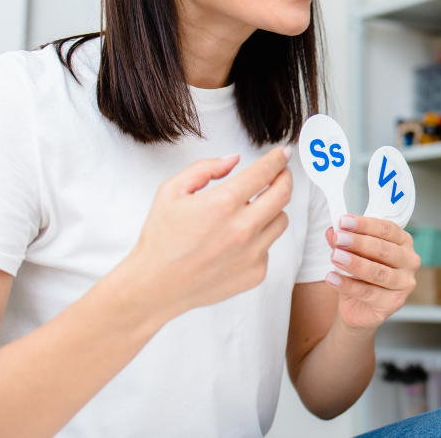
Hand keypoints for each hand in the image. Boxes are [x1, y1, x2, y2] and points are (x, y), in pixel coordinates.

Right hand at [125, 147, 292, 320]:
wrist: (156, 286)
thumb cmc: (161, 239)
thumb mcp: (171, 191)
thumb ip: (205, 168)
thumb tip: (234, 159)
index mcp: (223, 203)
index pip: (265, 172)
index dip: (278, 159)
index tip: (283, 153)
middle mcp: (243, 228)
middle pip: (283, 194)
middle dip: (284, 178)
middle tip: (280, 174)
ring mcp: (252, 253)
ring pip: (281, 220)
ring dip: (272, 210)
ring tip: (251, 211)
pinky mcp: (256, 273)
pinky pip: (269, 247)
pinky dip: (259, 239)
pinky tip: (236, 243)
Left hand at [325, 215, 420, 331]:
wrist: (359, 307)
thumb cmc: (362, 275)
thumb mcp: (352, 254)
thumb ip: (343, 242)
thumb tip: (333, 231)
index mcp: (404, 242)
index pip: (387, 229)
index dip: (365, 224)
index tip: (344, 221)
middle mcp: (409, 261)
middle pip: (384, 249)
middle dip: (358, 242)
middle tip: (338, 238)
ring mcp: (405, 283)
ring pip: (378, 272)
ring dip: (355, 263)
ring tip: (335, 256)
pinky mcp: (394, 303)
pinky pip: (368, 293)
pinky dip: (348, 285)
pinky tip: (333, 278)